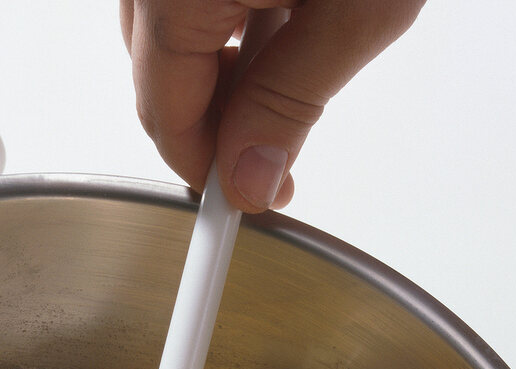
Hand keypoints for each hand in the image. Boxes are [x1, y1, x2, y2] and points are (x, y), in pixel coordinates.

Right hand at [120, 0, 424, 211]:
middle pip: (157, 76)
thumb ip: (292, 102)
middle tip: (275, 153)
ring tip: (291, 71)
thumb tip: (249, 179)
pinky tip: (274, 17)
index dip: (206, 170)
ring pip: (165, 34)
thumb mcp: (358, 3)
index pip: (165, 115)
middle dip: (215, 123)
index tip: (244, 202)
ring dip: (220, 72)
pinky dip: (220, 18)